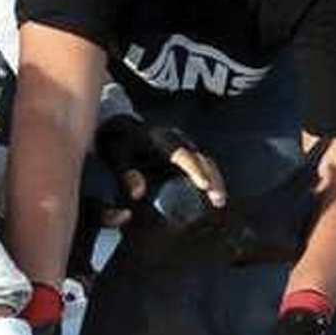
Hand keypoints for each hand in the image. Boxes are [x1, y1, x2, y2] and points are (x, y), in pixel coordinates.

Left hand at [94, 113, 227, 218]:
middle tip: (217, 199)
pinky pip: (203, 164)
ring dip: (215, 179)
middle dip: (211, 176)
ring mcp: (183, 144)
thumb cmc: (117, 149)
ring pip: (205, 160)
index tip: (204, 185)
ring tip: (219, 201)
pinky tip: (214, 198)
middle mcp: (175, 138)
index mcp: (157, 137)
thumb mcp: (116, 159)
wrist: (121, 133)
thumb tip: (138, 192)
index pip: (181, 152)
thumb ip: (124, 175)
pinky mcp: (186, 152)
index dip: (194, 168)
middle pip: (200, 156)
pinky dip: (210, 179)